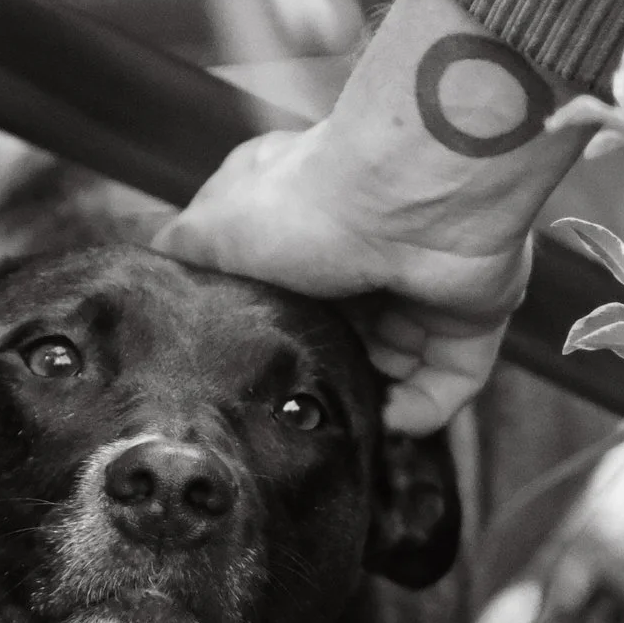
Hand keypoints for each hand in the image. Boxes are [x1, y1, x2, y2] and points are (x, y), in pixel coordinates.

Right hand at [157, 0, 584, 431]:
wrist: (409, 195)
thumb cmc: (306, 203)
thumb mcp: (215, 227)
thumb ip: (185, 250)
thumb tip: (152, 269)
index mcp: (312, 225)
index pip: (289, 285)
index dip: (270, 327)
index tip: (249, 367)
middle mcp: (369, 252)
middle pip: (344, 330)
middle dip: (319, 370)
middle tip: (292, 414)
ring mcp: (424, 283)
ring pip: (397, 361)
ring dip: (370, 396)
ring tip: (340, 427)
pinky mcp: (472, 313)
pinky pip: (452, 379)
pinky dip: (424, 408)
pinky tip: (390, 424)